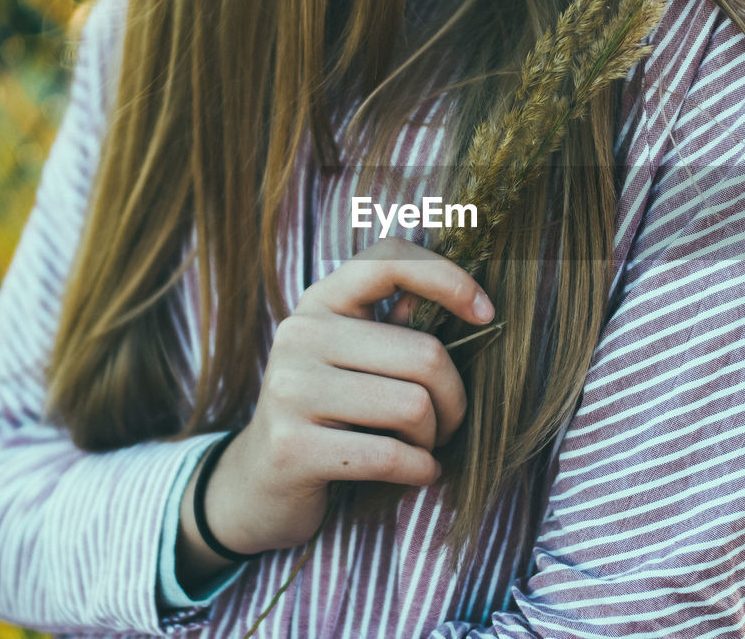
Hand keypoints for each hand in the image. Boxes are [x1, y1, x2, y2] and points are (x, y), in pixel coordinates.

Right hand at [175, 237, 493, 586]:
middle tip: (446, 422)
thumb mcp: (355, 359)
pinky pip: (391, 456)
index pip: (390, 259)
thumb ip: (399, 326)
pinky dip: (420, 470)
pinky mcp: (293, 447)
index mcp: (321, 302)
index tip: (485, 314)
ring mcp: (290, 390)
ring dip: (434, 438)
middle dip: (454, 399)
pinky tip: (417, 472)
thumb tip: (470, 298)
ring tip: (422, 447)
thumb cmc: (329, 415)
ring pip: (414, 407)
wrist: (258, 485)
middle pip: (425, 354)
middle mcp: (300, 335)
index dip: (449, 279)